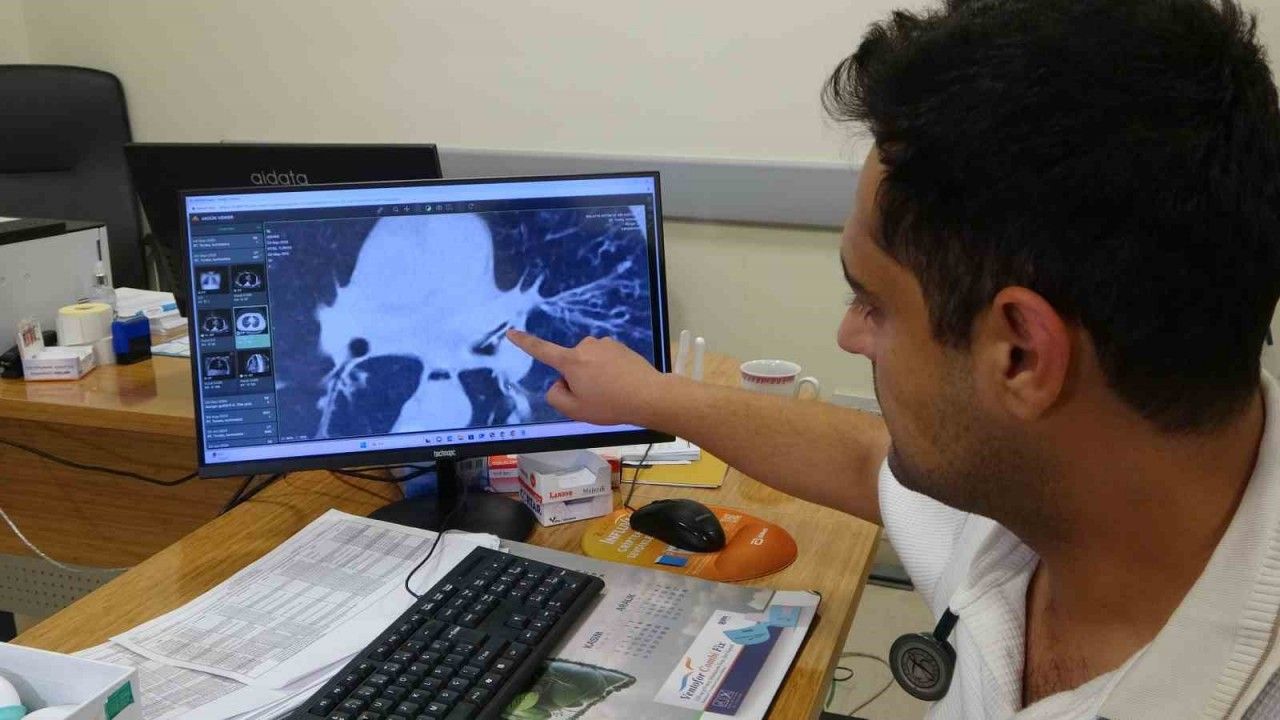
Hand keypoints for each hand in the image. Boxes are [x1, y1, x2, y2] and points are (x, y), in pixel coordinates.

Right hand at [505, 329, 672, 425]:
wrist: (649, 395)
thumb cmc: (611, 404)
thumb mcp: (575, 410)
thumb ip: (556, 397)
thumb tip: (559, 384)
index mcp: (571, 361)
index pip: (541, 350)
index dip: (524, 342)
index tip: (512, 333)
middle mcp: (586, 346)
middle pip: (570, 364)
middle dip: (577, 379)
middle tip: (594, 398)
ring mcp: (604, 344)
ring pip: (589, 363)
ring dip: (594, 375)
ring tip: (611, 392)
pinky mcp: (619, 346)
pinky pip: (604, 360)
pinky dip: (608, 371)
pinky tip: (621, 384)